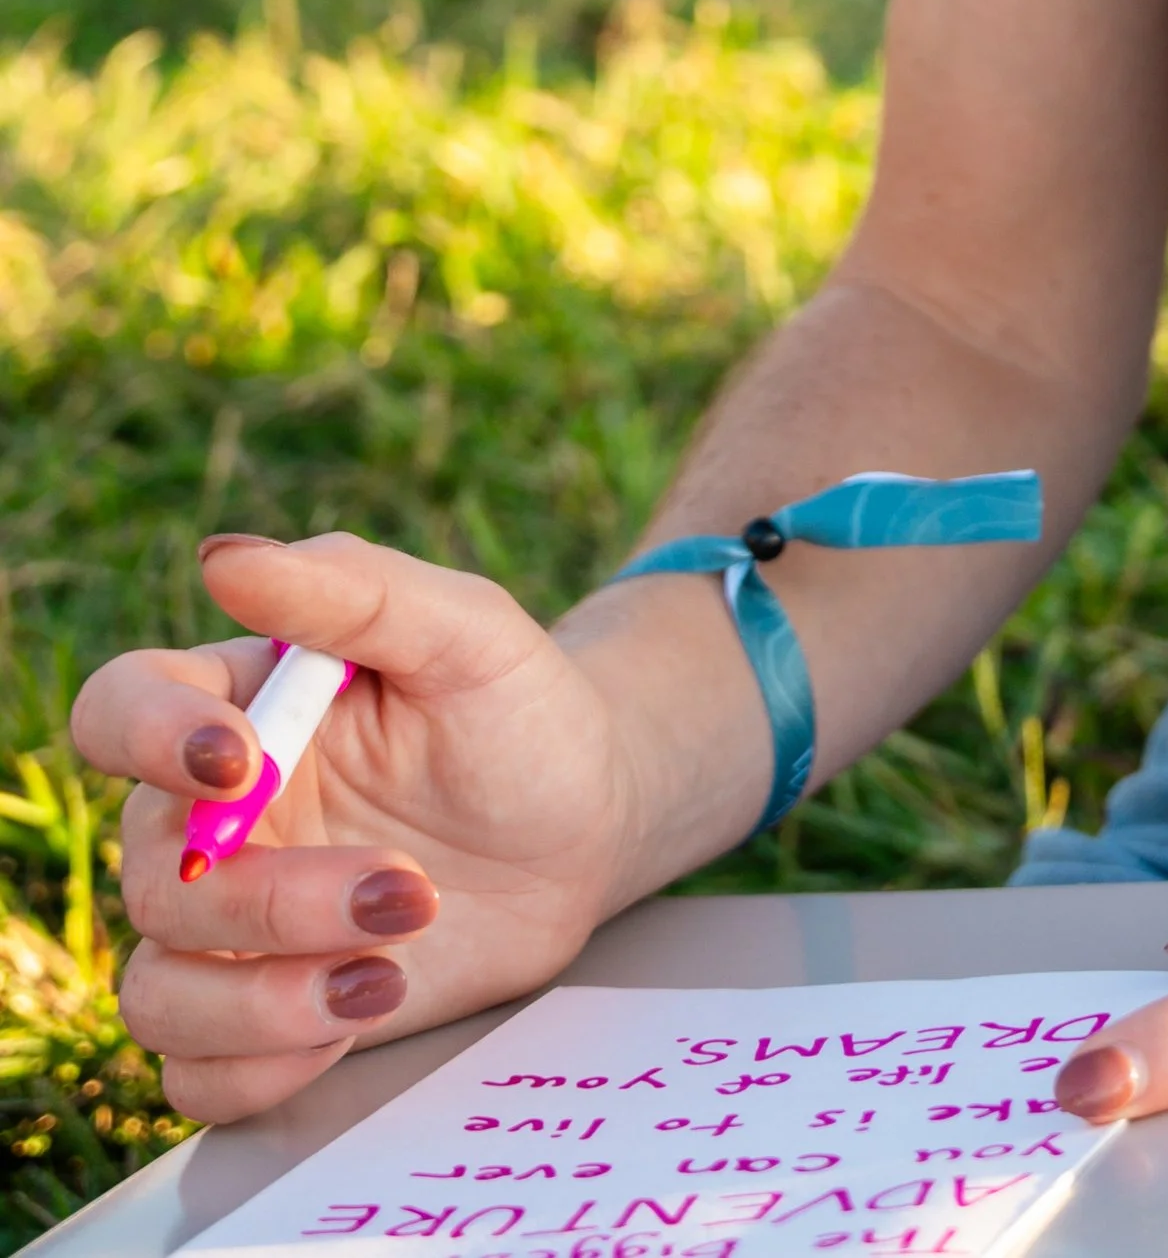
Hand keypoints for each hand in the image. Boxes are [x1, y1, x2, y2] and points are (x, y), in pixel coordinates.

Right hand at [73, 531, 651, 1123]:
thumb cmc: (521, 711)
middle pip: (151, 877)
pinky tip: (358, 1013)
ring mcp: (233, 927)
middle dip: (271, 899)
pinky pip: (196, 1074)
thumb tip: (224, 554)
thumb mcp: (467, 630)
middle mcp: (211, 822)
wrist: (588, 825)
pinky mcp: (268, 1014)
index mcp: (234, 708)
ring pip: (160, 992)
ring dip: (264, 1001)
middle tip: (404, 889)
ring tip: (388, 971)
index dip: (146, 737)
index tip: (237, 762)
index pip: (117, 708)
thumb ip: (353, 588)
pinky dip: (265, 1065)